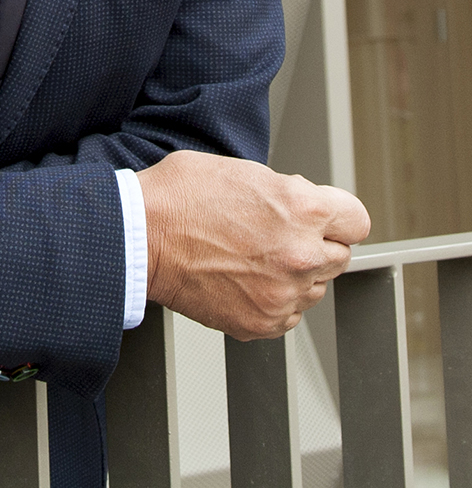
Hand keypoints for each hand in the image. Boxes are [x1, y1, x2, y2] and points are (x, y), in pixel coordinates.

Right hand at [139, 150, 370, 339]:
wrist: (136, 238)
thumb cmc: (177, 198)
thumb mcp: (240, 170)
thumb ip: (285, 191)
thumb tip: (302, 205)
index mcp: (303, 209)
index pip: (357, 220)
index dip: (336, 216)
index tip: (323, 220)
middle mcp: (302, 254)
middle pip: (339, 256)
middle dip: (313, 245)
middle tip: (272, 236)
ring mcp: (284, 293)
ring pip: (313, 288)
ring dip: (293, 275)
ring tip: (249, 257)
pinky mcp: (262, 321)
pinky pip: (287, 314)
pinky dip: (270, 300)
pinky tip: (239, 279)